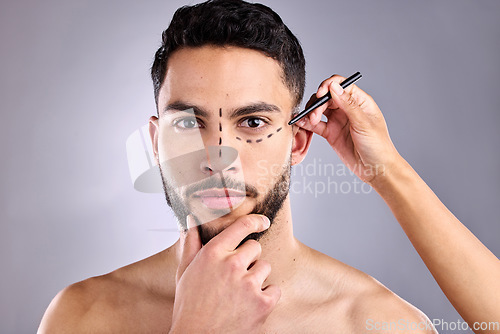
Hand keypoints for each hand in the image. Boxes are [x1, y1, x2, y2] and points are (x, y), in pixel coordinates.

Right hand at [170, 214, 280, 333]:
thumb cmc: (189, 307)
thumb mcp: (184, 273)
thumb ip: (190, 244)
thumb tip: (192, 222)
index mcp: (213, 253)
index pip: (242, 225)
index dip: (256, 221)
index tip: (263, 222)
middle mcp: (232, 265)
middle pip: (255, 247)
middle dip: (248, 259)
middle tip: (236, 276)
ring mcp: (249, 284)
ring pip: (265, 267)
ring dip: (257, 278)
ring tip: (240, 293)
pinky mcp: (263, 303)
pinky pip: (275, 289)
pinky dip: (266, 297)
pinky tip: (250, 305)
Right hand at [295, 74, 400, 184]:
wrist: (376, 169)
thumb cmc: (378, 145)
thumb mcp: (364, 123)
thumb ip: (348, 104)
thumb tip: (334, 86)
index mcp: (359, 101)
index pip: (341, 85)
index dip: (328, 86)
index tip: (321, 94)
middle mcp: (348, 108)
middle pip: (327, 96)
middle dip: (318, 102)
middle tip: (315, 115)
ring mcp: (338, 120)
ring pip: (320, 109)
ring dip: (311, 112)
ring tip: (310, 121)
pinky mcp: (331, 133)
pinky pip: (316, 125)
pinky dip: (308, 123)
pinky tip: (302, 123)